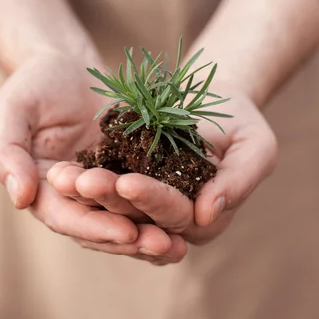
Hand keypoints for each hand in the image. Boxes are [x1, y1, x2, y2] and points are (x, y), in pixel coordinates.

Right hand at [0, 49, 183, 261]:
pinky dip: (163, 208)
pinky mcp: (125, 169)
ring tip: (179, 245)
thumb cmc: (35, 81)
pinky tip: (189, 217)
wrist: (67, 61)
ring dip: (151, 234)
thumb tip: (21, 199)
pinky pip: (144, 193)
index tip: (127, 232)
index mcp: (40, 186)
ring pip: (124, 216)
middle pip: (99, 226)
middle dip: (131, 239)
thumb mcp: (13, 108)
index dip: (95, 226)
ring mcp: (100, 184)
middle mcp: (70, 194)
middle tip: (165, 246)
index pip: (65, 216)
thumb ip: (8, 152)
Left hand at [48, 87, 276, 245]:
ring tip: (65, 177)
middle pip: (137, 215)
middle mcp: (169, 218)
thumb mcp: (256, 147)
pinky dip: (81, 179)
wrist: (216, 100)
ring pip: (112, 205)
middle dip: (111, 198)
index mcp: (203, 217)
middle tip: (85, 181)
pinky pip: (101, 183)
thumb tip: (206, 213)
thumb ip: (239, 181)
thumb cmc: (242, 124)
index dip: (153, 199)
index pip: (176, 214)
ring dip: (87, 195)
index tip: (129, 181)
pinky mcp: (123, 179)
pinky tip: (62, 169)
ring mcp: (143, 202)